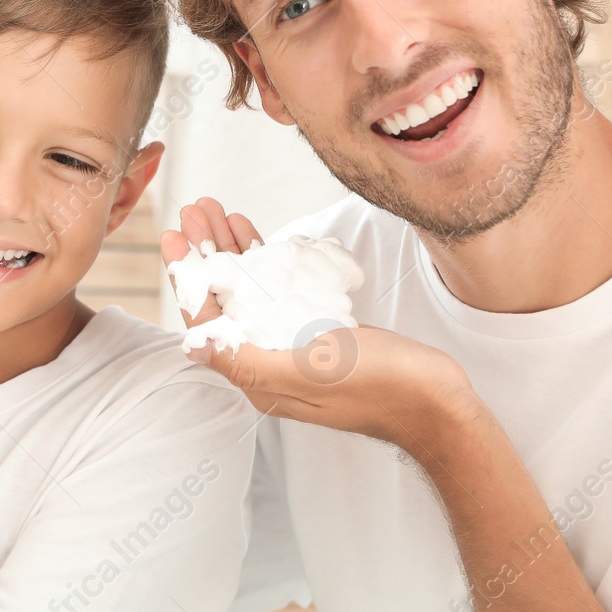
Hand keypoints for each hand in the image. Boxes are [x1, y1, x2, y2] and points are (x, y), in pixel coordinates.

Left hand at [161, 197, 481, 456]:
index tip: (175, 237)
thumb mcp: (312, 371)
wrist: (436, 401)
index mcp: (258, 378)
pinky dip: (264, 258)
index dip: (188, 277)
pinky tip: (253, 232)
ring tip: (215, 210)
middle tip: (194, 210)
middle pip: (224, 299)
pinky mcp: (316, 329)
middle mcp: (267, 361)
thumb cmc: (380, 388)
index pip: (208, 321)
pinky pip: (278, 289)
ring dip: (231, 249)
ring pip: (249, 289)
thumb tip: (193, 347)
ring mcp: (291, 344)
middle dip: (206, 252)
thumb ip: (251, 360)